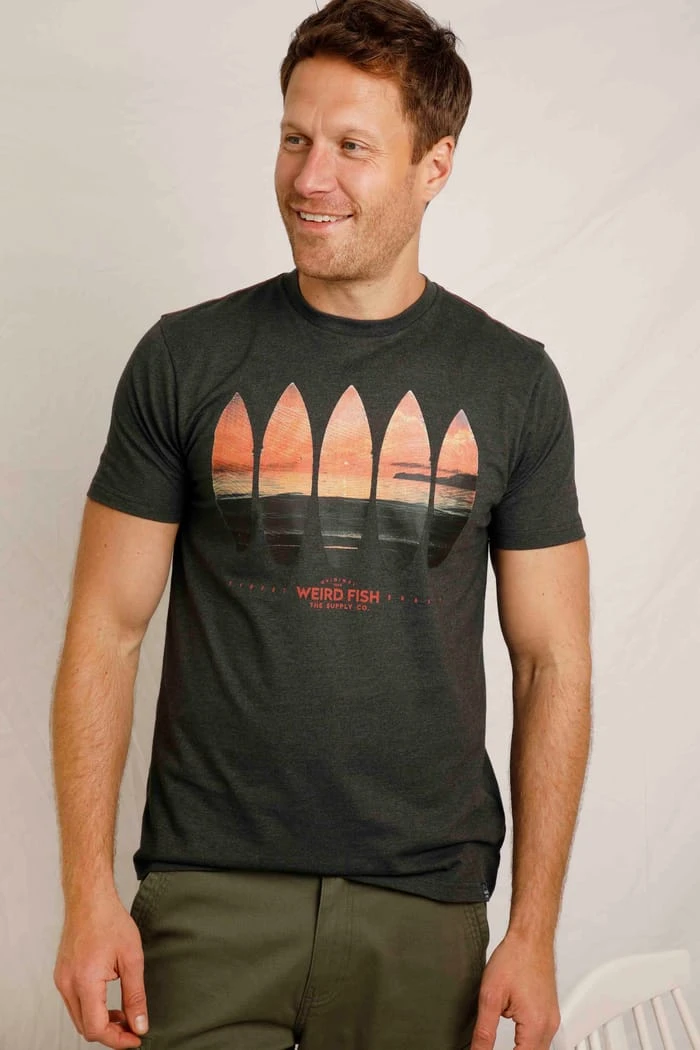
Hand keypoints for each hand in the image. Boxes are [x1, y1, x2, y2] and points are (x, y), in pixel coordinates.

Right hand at [53, 890, 149, 1047]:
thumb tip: (139, 1025)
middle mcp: (68, 984)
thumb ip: (135, 995)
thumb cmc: (110, 920)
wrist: (89, 898)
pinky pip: (74, 1003)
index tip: (135, 1039)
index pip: (96, 1028)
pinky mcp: (62, 975)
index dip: (117, 1039)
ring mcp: (62, 980)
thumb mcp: (132, 958)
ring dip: (100, 1022)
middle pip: (85, 1027)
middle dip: (110, 1033)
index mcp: (85, 981)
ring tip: (124, 1014)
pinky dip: (91, 1009)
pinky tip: (109, 1001)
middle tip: (133, 1028)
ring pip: (79, 1017)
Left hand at [471, 932, 560, 1049]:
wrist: (531, 937)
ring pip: (539, 1049)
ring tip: (498, 1042)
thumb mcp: (490, 996)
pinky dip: (527, 1041)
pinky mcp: (550, 1013)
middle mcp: (549, 1026)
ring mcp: (552, 1020)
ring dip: (521, 1049)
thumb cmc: (514, 958)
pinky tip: (514, 1035)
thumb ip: (484, 1031)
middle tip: (490, 1046)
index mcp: (535, 1025)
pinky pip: (542, 1038)